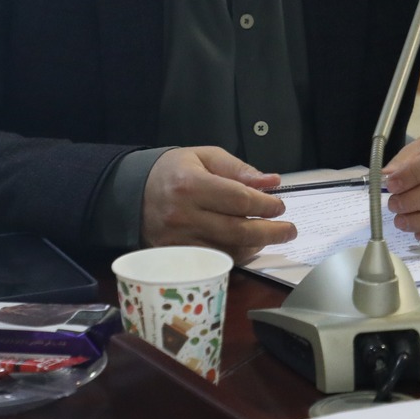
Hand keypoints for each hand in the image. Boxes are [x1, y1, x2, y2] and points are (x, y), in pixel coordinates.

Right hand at [141, 146, 293, 263]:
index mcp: (190, 185)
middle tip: (289, 230)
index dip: (265, 205)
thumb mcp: (204, 157)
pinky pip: (213, 261)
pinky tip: (248, 247)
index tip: (280, 206)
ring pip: (227, 251)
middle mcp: (182, 215)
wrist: (130, 193)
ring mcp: (176, 241)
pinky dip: (235, 256)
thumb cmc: (173, 171)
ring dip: (255, 246)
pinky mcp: (173, 257)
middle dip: (270, 232)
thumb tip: (271, 182)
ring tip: (271, 236)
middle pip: (237, 231)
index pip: (239, 200)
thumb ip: (239, 169)